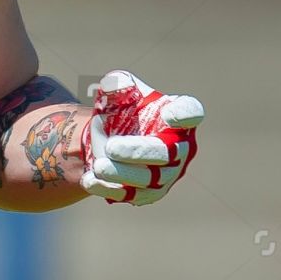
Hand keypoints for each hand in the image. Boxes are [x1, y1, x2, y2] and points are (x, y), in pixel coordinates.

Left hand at [80, 70, 203, 204]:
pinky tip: (90, 180)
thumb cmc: (123, 108)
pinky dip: (109, 188)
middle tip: (111, 147)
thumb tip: (112, 85)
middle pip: (166, 153)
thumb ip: (118, 84)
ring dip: (123, 173)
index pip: (190, 112)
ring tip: (98, 166)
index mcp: (178, 114)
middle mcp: (179, 146)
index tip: (168, 114)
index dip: (183, 114)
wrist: (108, 136)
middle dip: (138, 151)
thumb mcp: (119, 91)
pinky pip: (131, 195)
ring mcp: (166, 173)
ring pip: (149, 179)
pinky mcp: (148, 193)